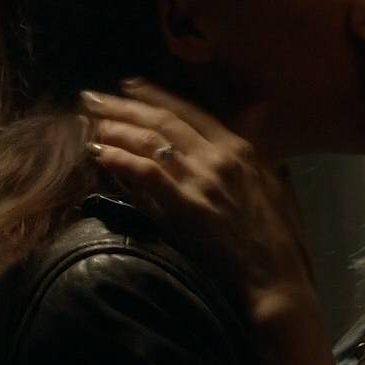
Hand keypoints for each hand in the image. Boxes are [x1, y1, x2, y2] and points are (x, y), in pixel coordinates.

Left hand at [80, 79, 319, 330]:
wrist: (274, 278)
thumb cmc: (275, 239)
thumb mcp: (271, 184)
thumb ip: (253, 151)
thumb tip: (253, 115)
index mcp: (239, 149)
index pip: (189, 111)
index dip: (154, 97)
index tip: (128, 86)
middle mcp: (220, 156)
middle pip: (163, 121)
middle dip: (123, 106)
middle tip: (91, 98)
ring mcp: (202, 179)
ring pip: (150, 141)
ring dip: (115, 128)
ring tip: (88, 123)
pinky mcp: (186, 205)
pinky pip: (145, 172)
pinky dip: (120, 158)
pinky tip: (99, 153)